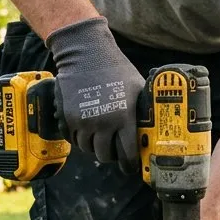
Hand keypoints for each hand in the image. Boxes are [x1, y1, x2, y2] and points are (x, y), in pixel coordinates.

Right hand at [44, 16, 141, 175]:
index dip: (129, 165)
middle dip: (111, 155)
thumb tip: (151, 129)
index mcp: (123, 117)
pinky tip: (87, 127)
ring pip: (87, 149)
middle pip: (105, 156)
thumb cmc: (116, 68)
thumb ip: (141, 110)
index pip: (127, 154)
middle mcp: (102, 123)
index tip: (130, 166)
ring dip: (94, 145)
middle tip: (114, 148)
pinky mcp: (67, 117)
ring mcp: (83, 121)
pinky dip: (80, 137)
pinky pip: (73, 139)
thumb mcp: (137, 88)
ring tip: (100, 134)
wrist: (86, 54)